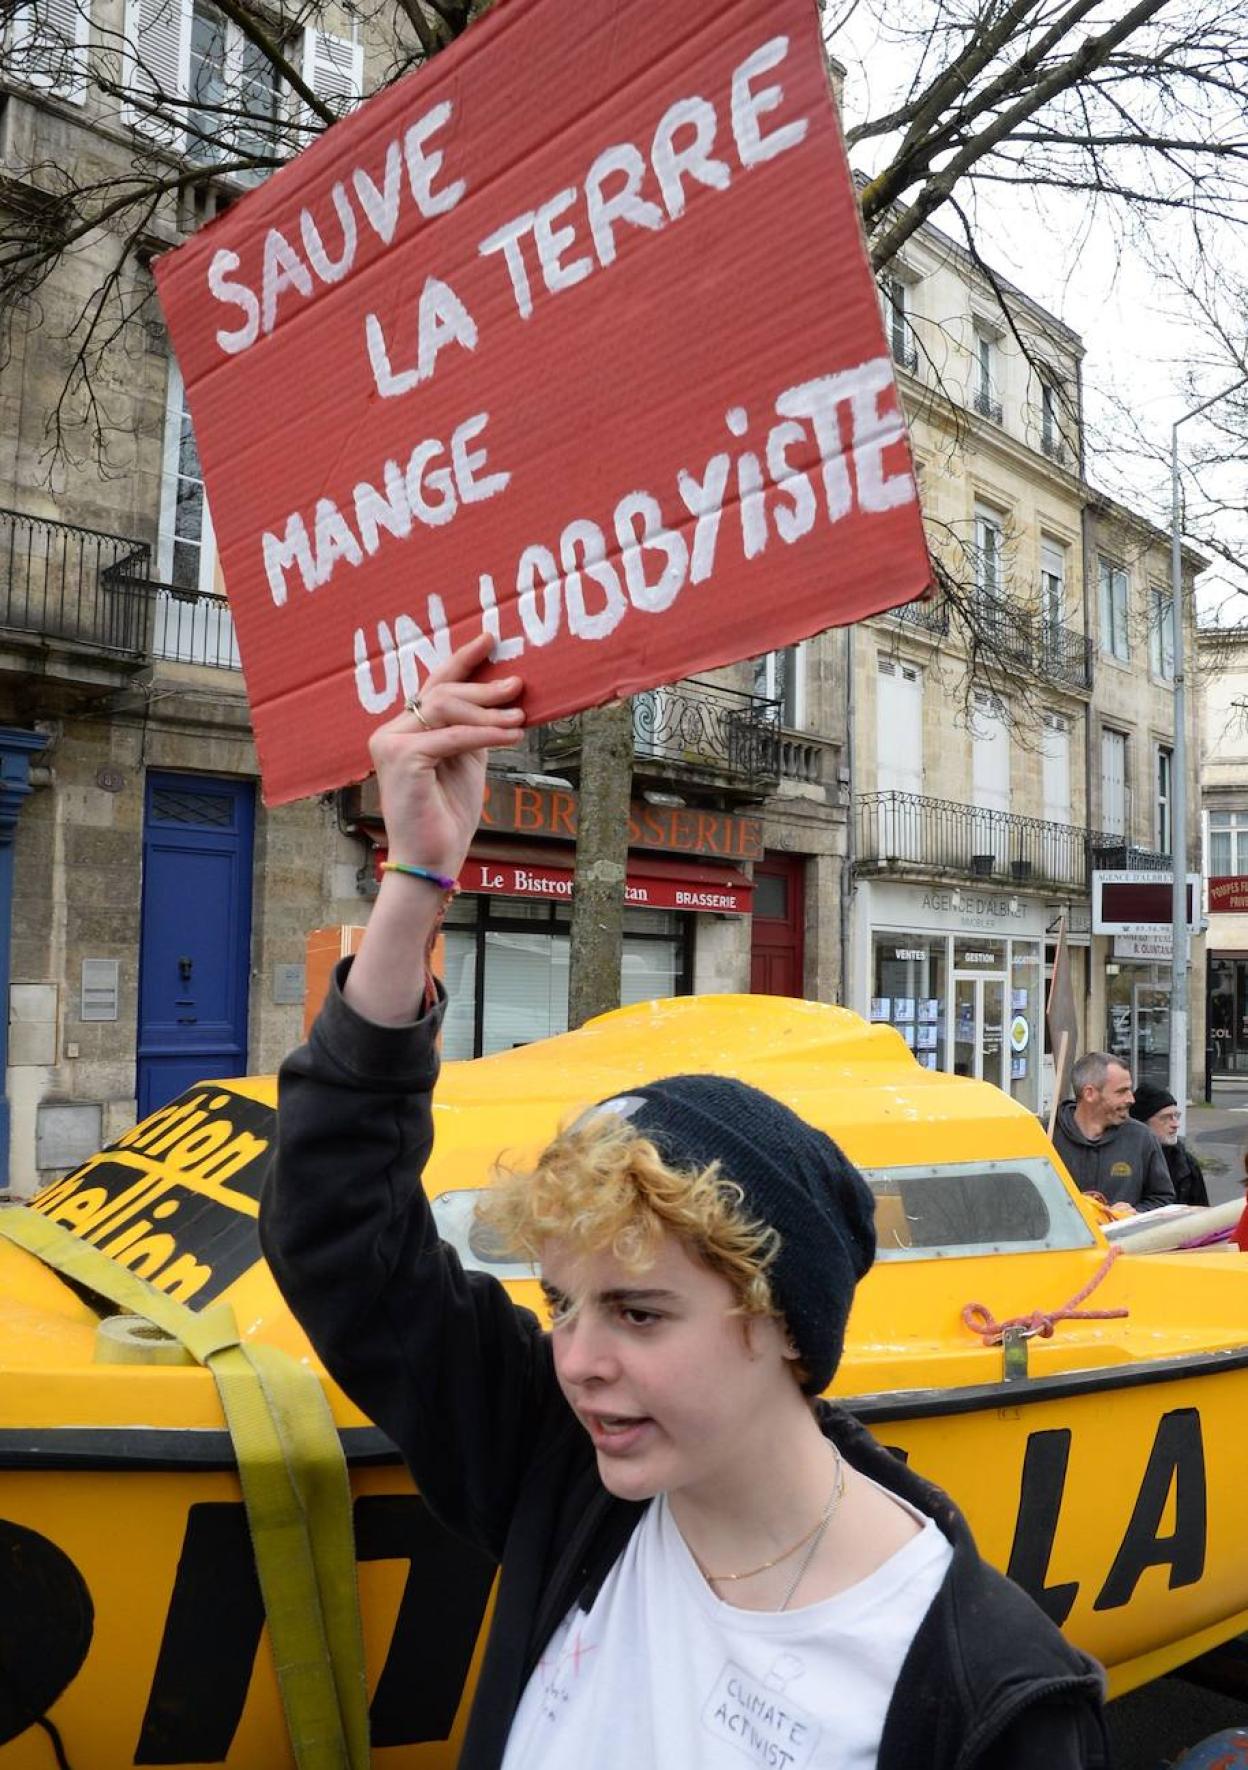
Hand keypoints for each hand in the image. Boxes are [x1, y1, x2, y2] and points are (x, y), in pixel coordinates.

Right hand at [369, 633, 524, 878]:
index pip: (433, 686)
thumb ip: (473, 729)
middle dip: (484, 688)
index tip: (488, 640)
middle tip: (517, 686)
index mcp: (403, 731)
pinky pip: (453, 736)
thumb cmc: (448, 815)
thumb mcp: (466, 761)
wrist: (433, 858)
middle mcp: (389, 732)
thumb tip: (503, 696)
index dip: (461, 660)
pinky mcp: (401, 759)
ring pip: (447, 708)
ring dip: (488, 711)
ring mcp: (390, 743)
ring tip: (519, 719)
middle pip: (442, 693)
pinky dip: (486, 734)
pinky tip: (512, 736)